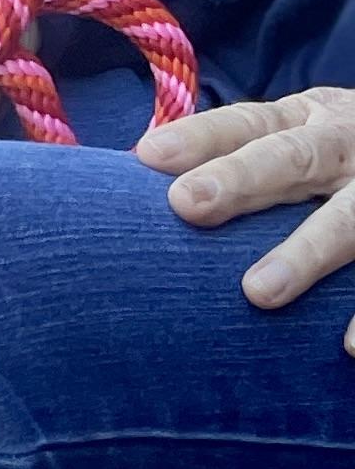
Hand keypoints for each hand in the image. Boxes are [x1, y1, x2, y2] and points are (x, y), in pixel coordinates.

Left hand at [139, 90, 354, 338]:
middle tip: (188, 203)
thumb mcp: (298, 144)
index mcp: (310, 122)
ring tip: (258, 292)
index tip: (148, 157)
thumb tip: (136, 187)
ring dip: (308, 250)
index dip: (202, 137)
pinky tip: (346, 345)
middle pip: (296, 157)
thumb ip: (237, 162)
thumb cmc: (335, 167)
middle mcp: (348, 146)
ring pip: (349, 217)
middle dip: (244, 178)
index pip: (250, 125)